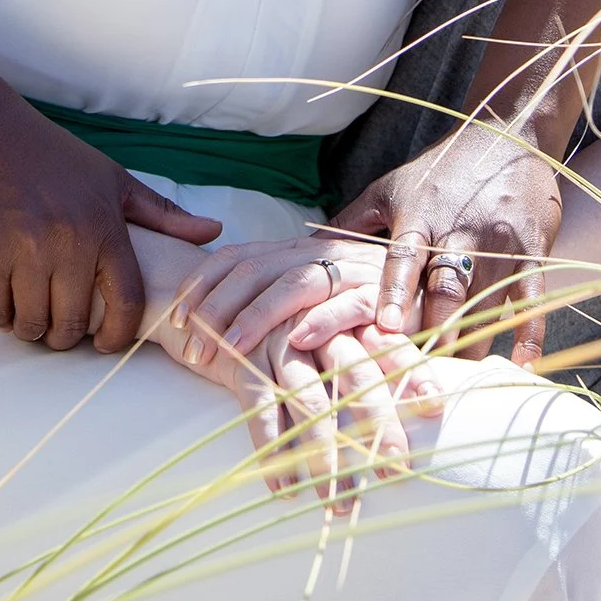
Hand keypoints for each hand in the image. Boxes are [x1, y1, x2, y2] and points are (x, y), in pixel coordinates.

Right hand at [0, 119, 220, 353]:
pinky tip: (10, 305)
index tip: (109, 344)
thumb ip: (164, 214)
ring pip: (32, 323)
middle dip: (67, 338)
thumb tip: (214, 232)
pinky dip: (4, 317)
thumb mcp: (114, 180)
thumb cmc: (55, 157)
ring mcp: (22, 250)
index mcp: (104, 226)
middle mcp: (66, 243)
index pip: (126, 301)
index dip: (119, 335)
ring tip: (35, 319)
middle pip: (72, 324)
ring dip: (34, 330)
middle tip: (63, 330)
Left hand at [168, 237, 393, 367]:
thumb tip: (217, 320)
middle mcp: (315, 253)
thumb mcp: (309, 293)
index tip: (174, 321)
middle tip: (192, 350)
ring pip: (293, 284)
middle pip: (254, 269)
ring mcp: (348, 271)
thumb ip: (271, 295)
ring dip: (257, 317)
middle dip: (217, 309)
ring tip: (230, 350)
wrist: (426, 289)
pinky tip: (298, 341)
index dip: (201, 286)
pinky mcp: (380, 296)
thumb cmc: (357, 301)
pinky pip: (348, 305)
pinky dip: (322, 321)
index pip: (234, 257)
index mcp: (291, 250)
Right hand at [230, 321, 434, 508]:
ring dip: (324, 453)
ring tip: (337, 500)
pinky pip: (262, 409)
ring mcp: (279, 342)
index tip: (436, 406)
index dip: (413, 371)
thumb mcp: (329, 326)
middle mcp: (318, 324)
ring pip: (310, 399)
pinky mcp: (244, 361)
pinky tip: (284, 488)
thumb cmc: (287, 325)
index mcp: (346, 314)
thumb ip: (368, 352)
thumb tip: (417, 402)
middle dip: (378, 422)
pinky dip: (272, 449)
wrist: (215, 301)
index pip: (388, 342)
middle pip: (355, 372)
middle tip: (396, 467)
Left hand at [334, 118, 562, 364]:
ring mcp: (499, 243)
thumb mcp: (393, 187)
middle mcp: (459, 231)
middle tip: (417, 375)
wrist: (509, 137)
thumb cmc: (442, 169)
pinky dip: (528, 335)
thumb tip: (310, 251)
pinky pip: (531, 299)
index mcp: (419, 216)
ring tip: (453, 382)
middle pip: (445, 290)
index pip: (403, 257)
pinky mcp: (534, 251)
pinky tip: (521, 367)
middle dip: (432, 333)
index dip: (393, 292)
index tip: (384, 327)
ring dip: (469, 343)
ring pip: (483, 302)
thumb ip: (353, 221)